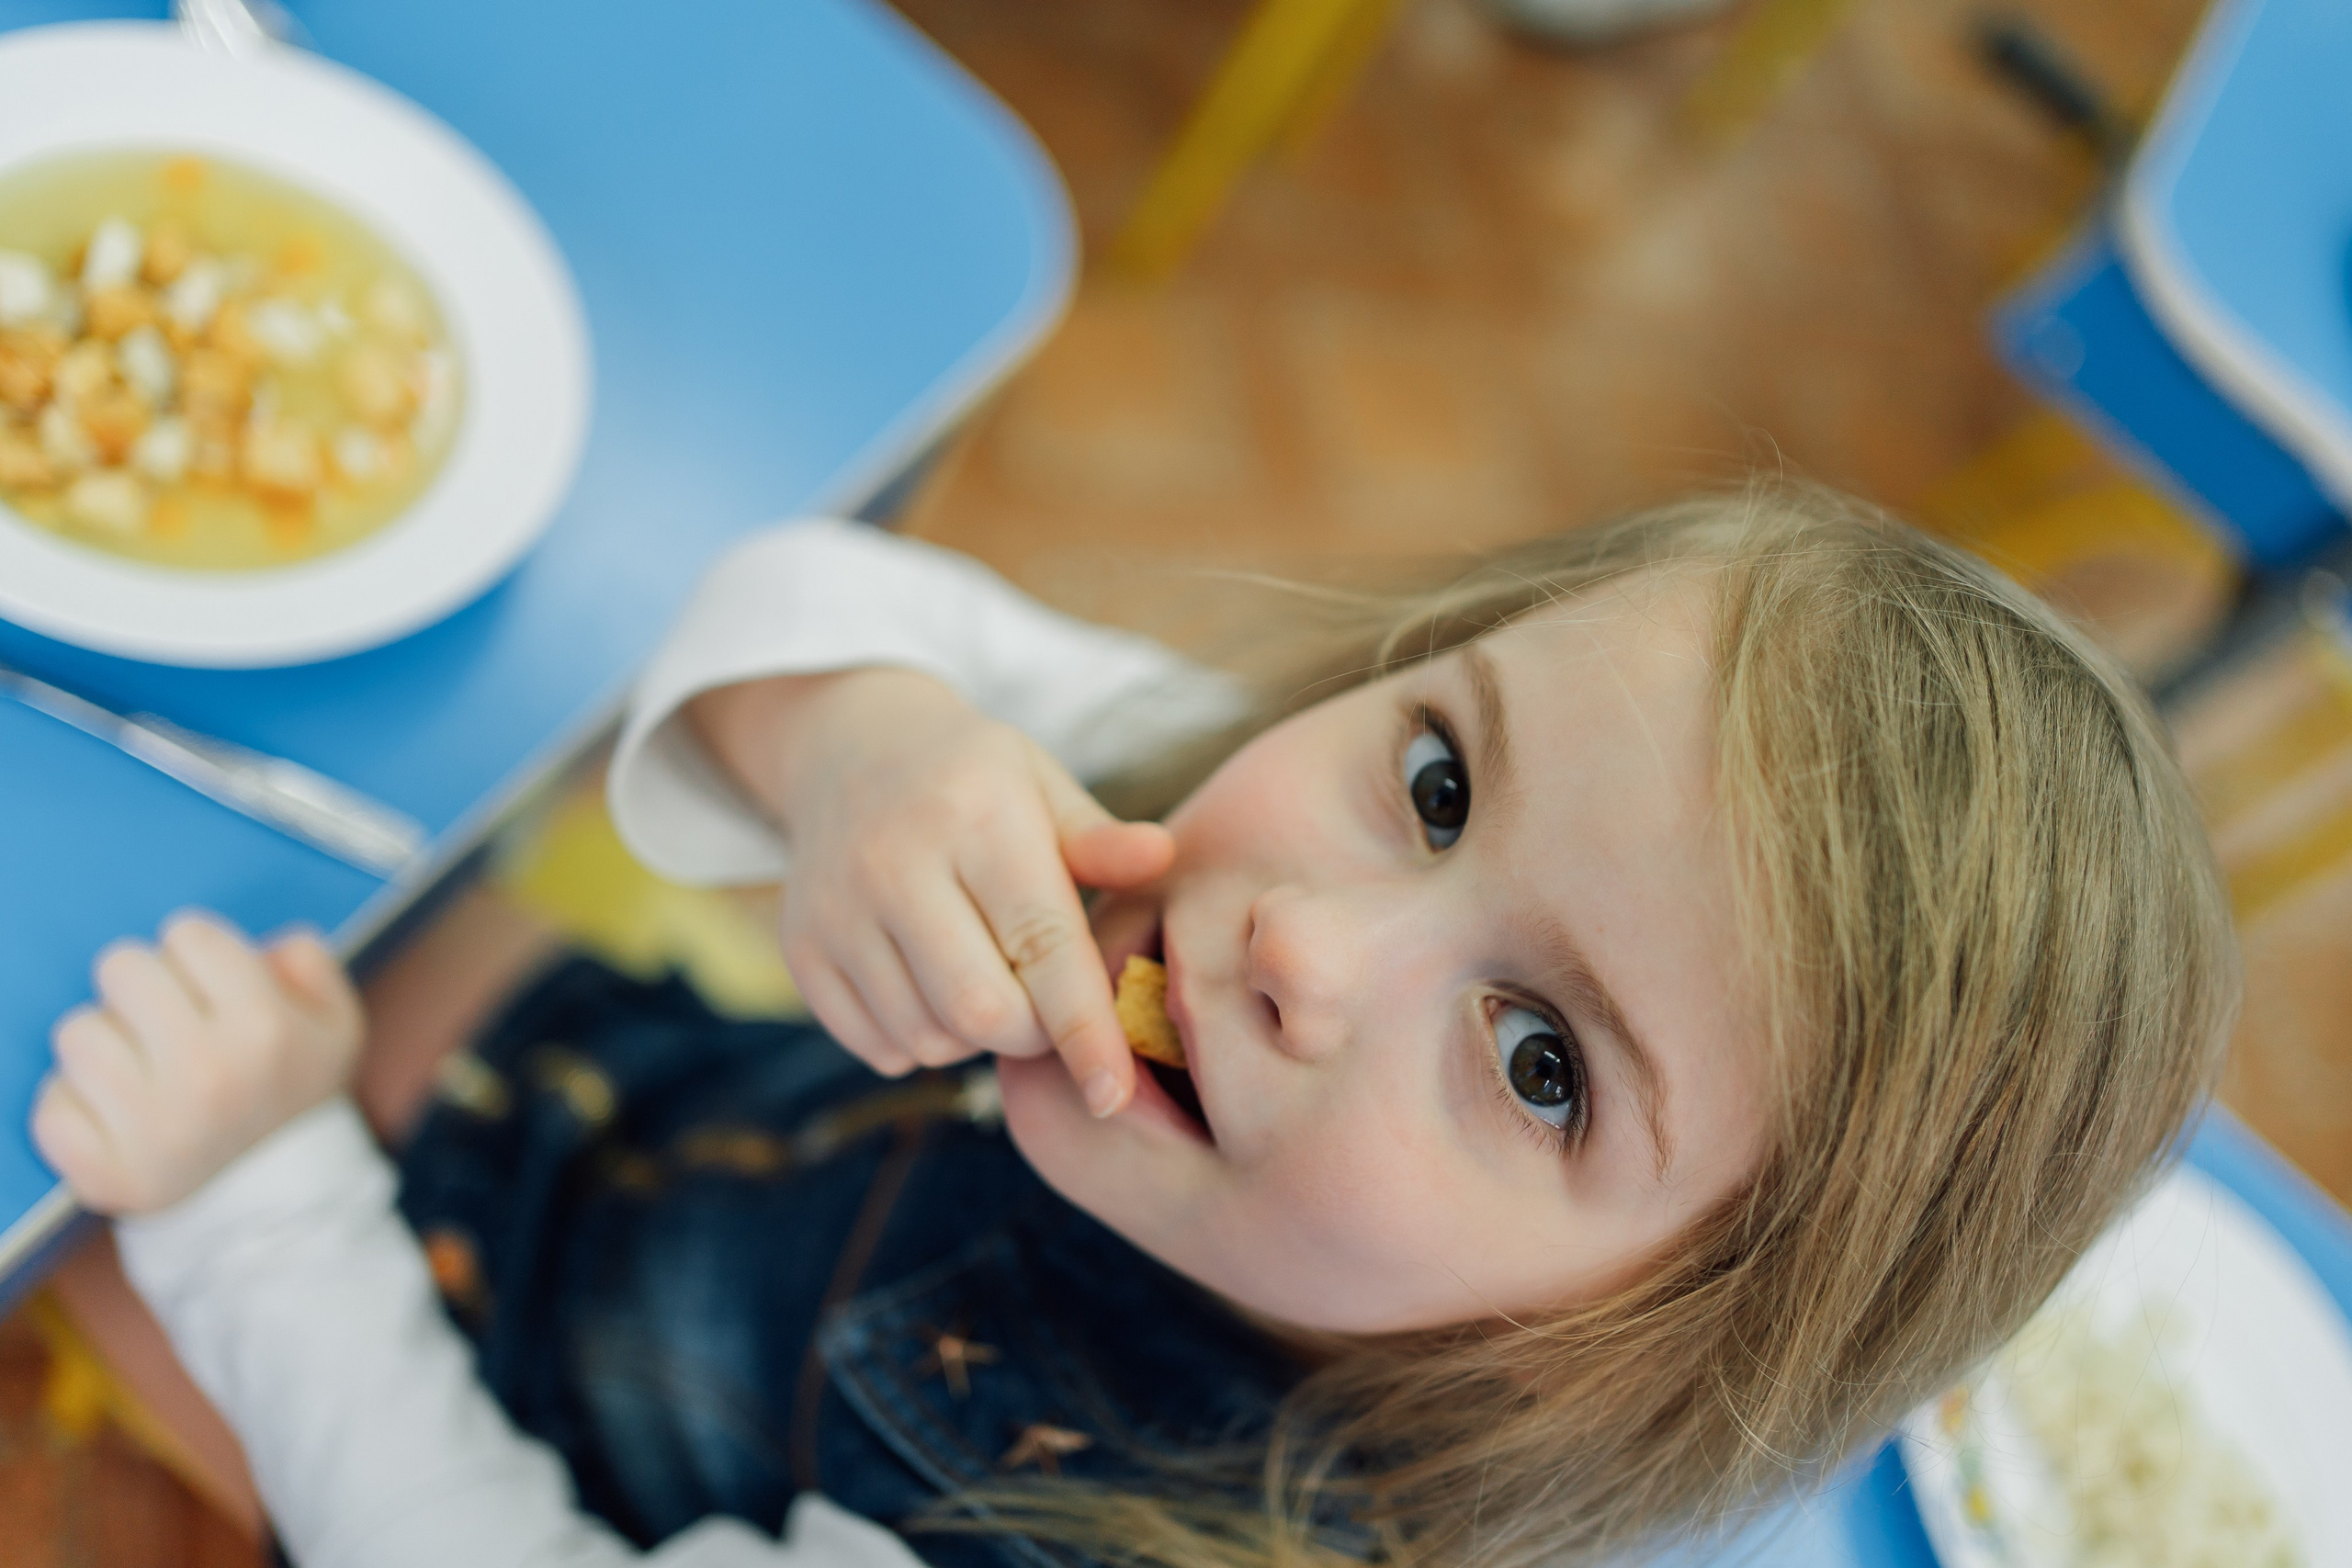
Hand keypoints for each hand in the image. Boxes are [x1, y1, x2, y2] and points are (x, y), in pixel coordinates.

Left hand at [32, 912, 363, 1215]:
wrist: (279, 1203)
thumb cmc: (292, 1095)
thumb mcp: (336, 1023)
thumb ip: (310, 962)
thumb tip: (262, 947)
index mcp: (266, 1030)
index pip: (186, 933)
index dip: (200, 958)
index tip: (212, 993)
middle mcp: (209, 1075)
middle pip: (121, 967)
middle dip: (144, 992)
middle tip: (169, 1029)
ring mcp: (151, 1129)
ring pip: (76, 1032)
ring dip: (106, 1046)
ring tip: (142, 1074)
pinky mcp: (103, 1174)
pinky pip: (51, 1104)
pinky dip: (76, 1107)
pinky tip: (117, 1118)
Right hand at [692, 668, 1173, 1115]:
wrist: (848, 749)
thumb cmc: (974, 779)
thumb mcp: (1041, 785)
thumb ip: (1099, 839)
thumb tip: (1162, 856)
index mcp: (976, 816)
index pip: (1041, 943)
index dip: (1083, 1028)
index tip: (1114, 1093)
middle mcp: (894, 862)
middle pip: (981, 1010)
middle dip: (1033, 1034)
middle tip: (1044, 999)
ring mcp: (838, 910)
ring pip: (928, 1038)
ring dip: (974, 1037)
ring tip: (982, 974)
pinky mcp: (800, 951)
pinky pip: (878, 1047)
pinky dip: (919, 1043)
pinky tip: (929, 984)